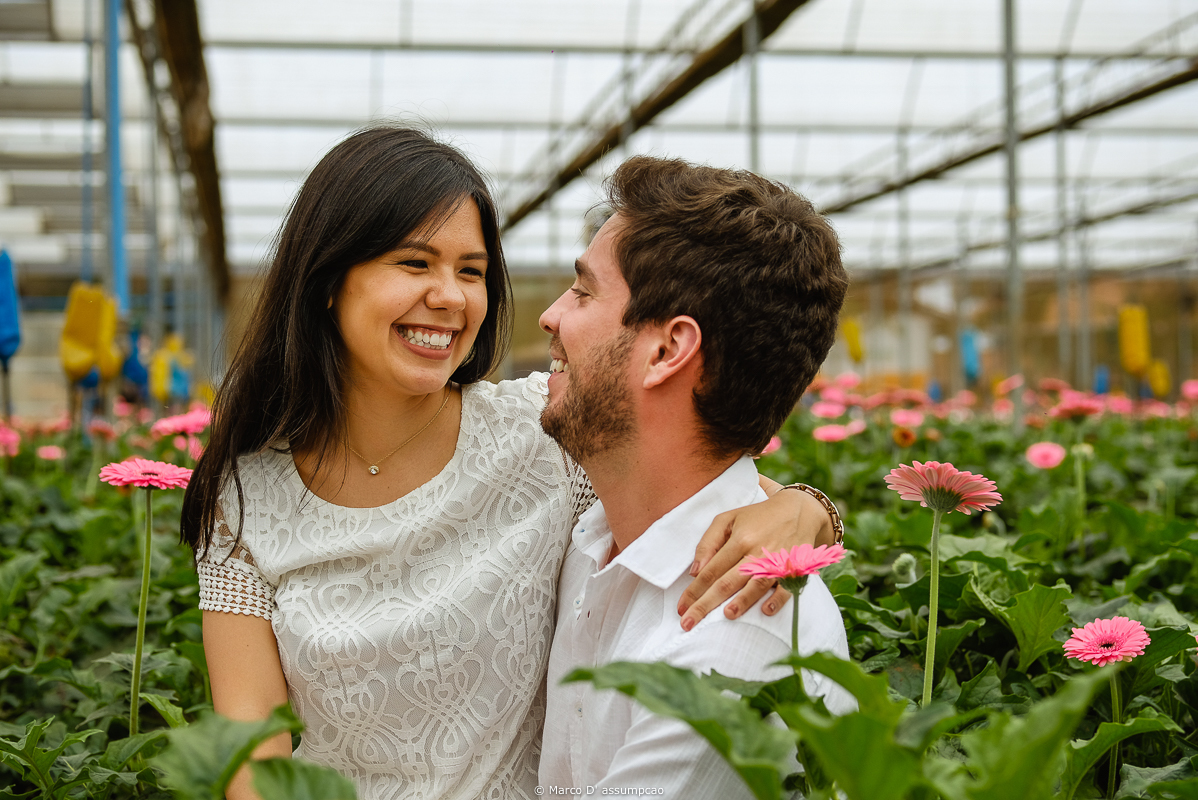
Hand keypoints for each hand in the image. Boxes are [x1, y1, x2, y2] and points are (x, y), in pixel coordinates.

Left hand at [677, 484, 832, 630]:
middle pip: (728, 582)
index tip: (681, 608)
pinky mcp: (795, 568)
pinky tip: (766, 610)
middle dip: (706, 604)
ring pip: (756, 585)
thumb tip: (695, 572)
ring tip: (726, 616)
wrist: (799, 511)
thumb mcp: (727, 520)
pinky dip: (777, 599)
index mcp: (739, 539)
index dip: (694, 590)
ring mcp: (777, 562)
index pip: (711, 570)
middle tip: (689, 623)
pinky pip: (787, 587)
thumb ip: (708, 543)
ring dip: (742, 601)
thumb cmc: (756, 517)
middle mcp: (757, 552)